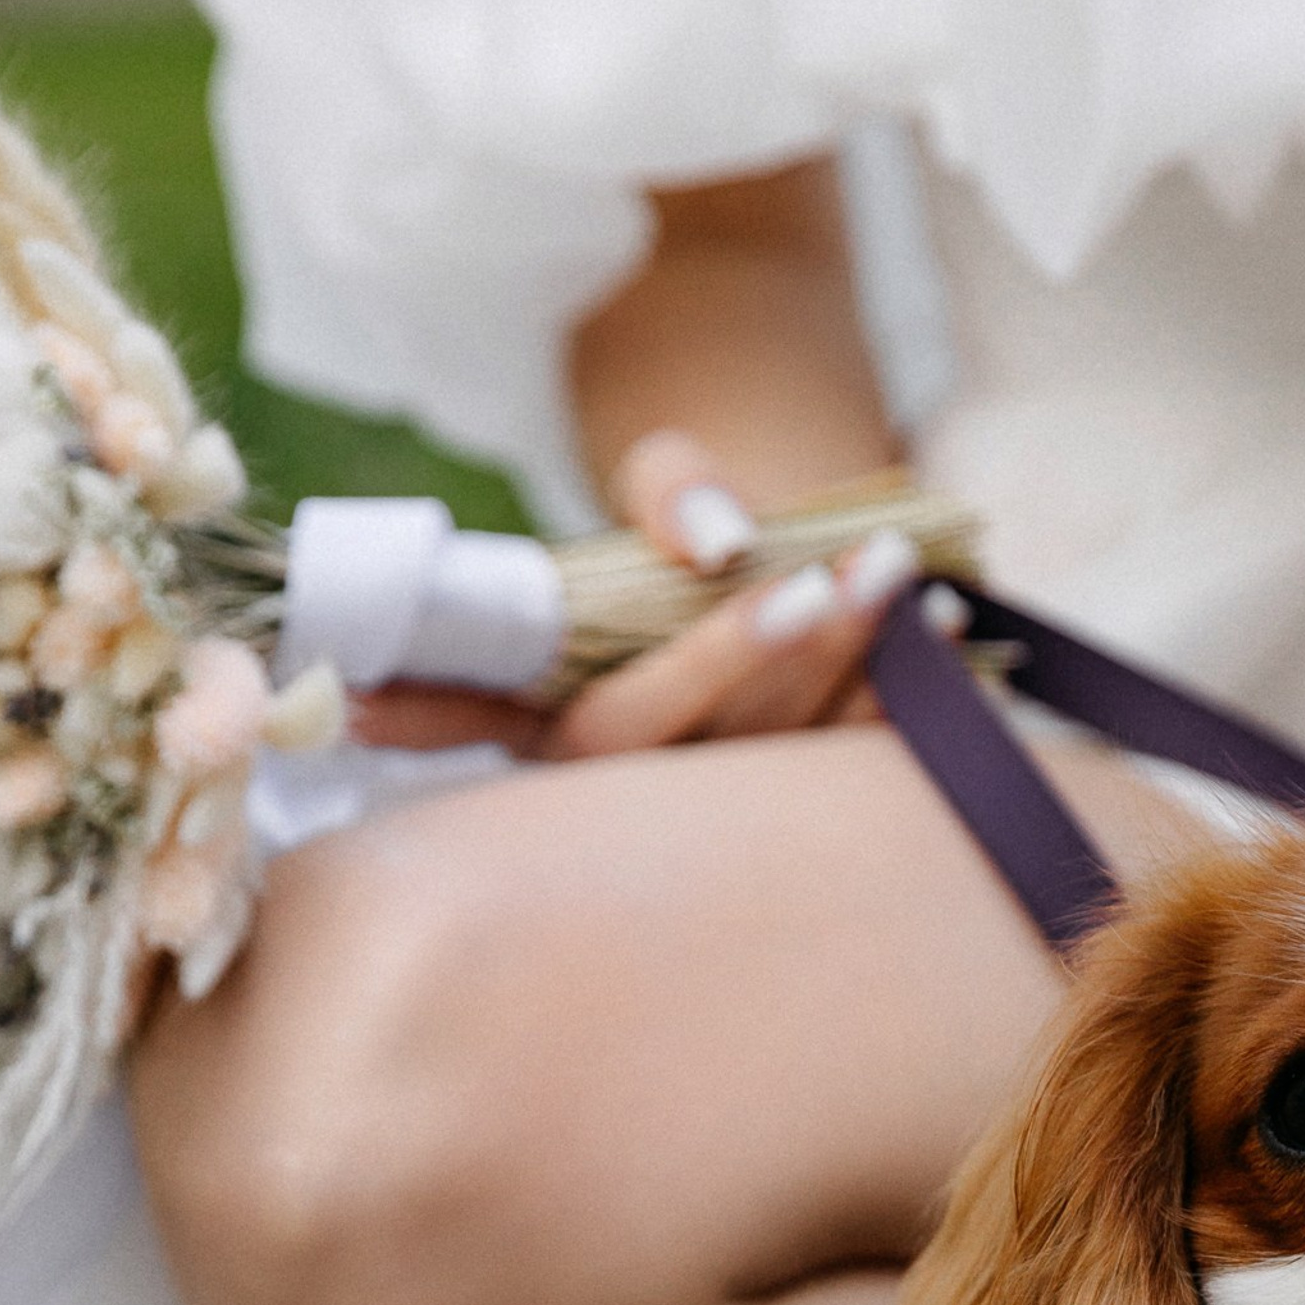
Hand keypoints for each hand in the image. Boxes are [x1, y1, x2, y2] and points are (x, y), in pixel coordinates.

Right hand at [347, 429, 916, 762]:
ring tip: (890, 574)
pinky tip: (944, 625)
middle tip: (804, 583)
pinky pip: (848, 766)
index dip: (415, 710)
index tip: (360, 698)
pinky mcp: (801, 819)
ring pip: (753, 754)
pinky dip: (904, 694)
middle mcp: (614, 772)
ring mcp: (706, 804)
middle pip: (638, 735)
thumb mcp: (671, 492)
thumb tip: (712, 536)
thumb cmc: (709, 550)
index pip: (460, 713)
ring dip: (835, 665)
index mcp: (548, 702)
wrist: (818, 591)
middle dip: (726, 659)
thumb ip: (669, 485)